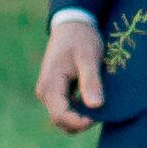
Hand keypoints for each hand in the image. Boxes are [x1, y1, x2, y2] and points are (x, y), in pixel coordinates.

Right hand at [35, 14, 104, 133]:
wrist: (72, 25)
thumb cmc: (82, 39)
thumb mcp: (89, 58)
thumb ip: (91, 81)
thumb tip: (95, 106)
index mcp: (50, 85)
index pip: (60, 116)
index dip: (80, 123)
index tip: (99, 116)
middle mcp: (44, 92)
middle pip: (60, 121)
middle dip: (81, 122)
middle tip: (102, 110)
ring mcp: (48, 92)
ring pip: (63, 117)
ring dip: (80, 116)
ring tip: (98, 100)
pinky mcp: (54, 91)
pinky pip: (65, 108)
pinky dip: (79, 109)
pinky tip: (93, 97)